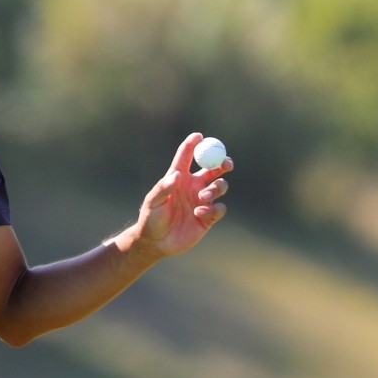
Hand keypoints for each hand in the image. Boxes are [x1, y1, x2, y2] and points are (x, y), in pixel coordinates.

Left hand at [133, 133, 232, 259]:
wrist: (156, 242)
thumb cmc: (151, 218)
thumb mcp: (153, 201)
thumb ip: (164, 188)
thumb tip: (177, 176)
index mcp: (178, 177)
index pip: (187, 156)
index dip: (193, 144)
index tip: (200, 136)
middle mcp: (193, 186)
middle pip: (214, 168)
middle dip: (223, 163)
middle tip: (226, 164)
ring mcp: (202, 201)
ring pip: (220, 186)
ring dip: (216, 188)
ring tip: (203, 197)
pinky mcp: (208, 217)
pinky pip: (219, 208)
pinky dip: (213, 209)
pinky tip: (199, 214)